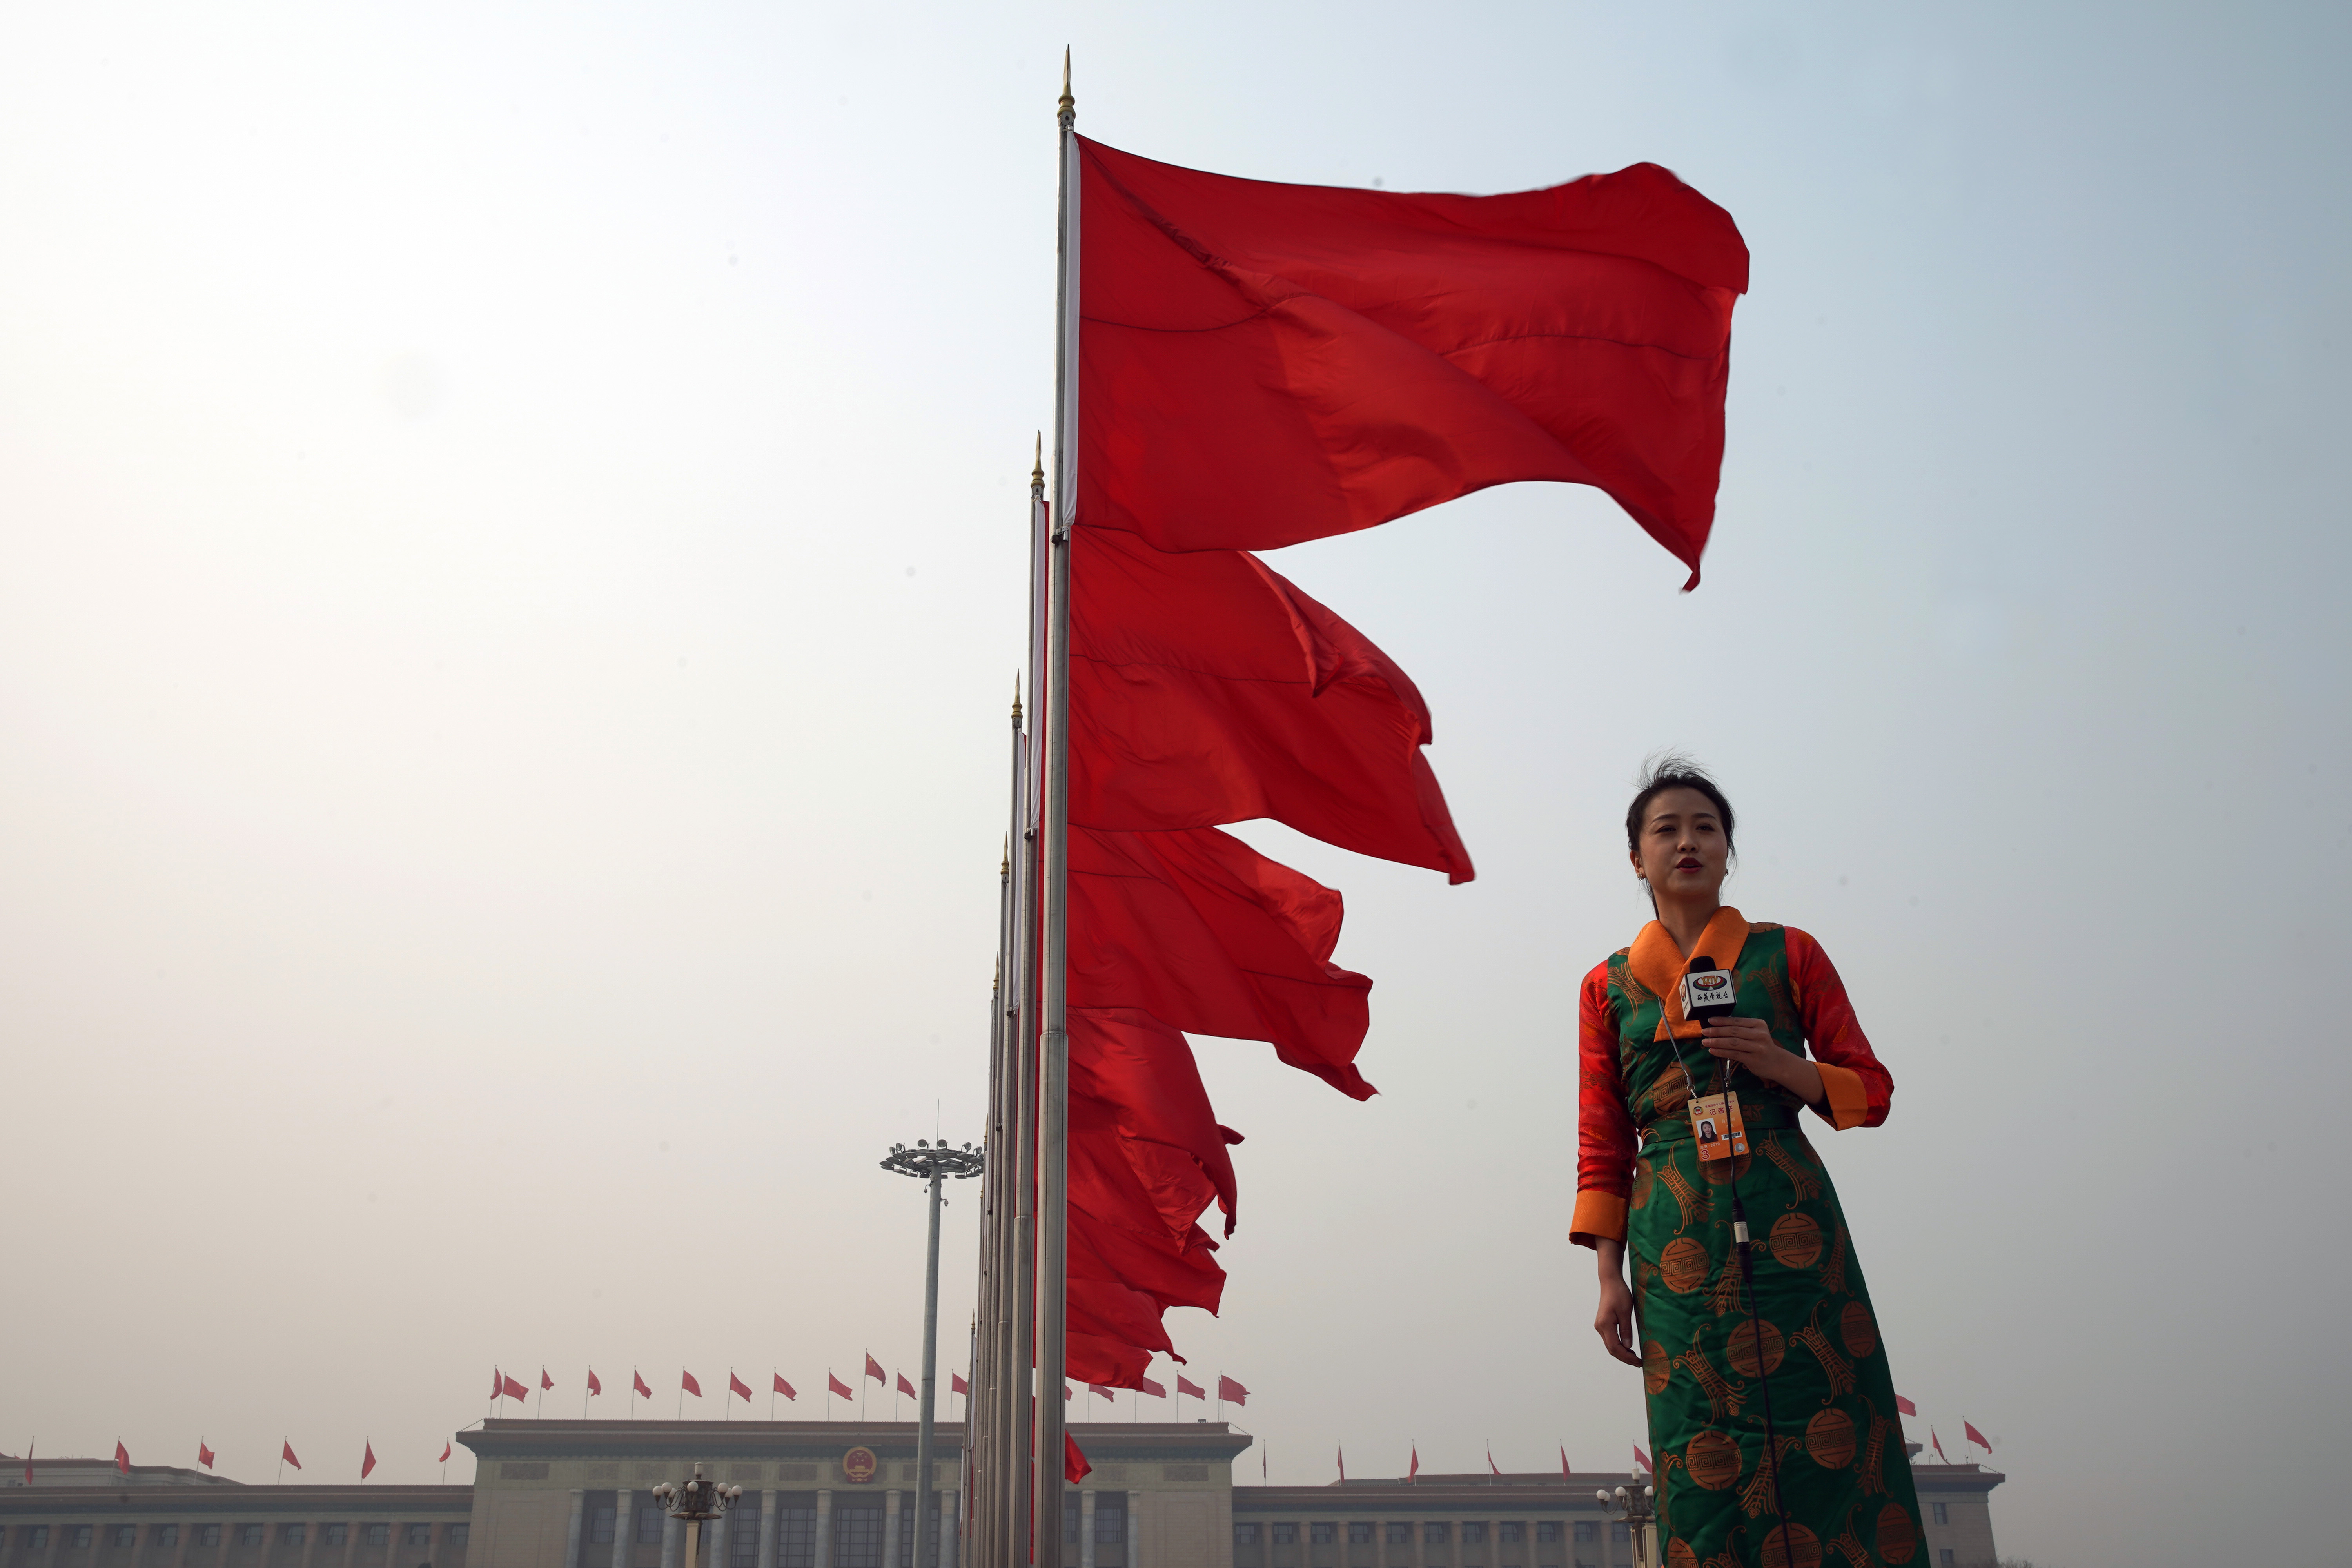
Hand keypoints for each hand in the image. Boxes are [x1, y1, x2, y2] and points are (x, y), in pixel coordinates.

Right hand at [1593, 1243, 1642, 1367]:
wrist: (1610, 1281)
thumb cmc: (1619, 1293)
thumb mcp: (1626, 1312)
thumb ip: (1626, 1330)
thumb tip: (1628, 1347)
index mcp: (1605, 1325)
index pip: (1615, 1348)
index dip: (1627, 1357)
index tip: (1639, 1362)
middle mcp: (1600, 1327)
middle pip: (1611, 1349)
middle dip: (1625, 1358)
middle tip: (1639, 1362)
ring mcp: (1600, 1326)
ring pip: (1610, 1345)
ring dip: (1622, 1353)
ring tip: (1635, 1357)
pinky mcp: (1603, 1324)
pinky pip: (1610, 1339)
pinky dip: (1619, 1346)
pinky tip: (1628, 1348)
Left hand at [1700, 1017, 1823, 1104]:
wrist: (1778, 1063)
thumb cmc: (1762, 1046)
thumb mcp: (1756, 1034)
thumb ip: (1741, 1030)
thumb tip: (1718, 1026)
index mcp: (1759, 1025)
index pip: (1737, 1021)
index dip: (1722, 1020)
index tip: (1710, 1020)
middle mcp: (1759, 1034)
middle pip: (1734, 1032)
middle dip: (1717, 1031)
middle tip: (1704, 1031)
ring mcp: (1757, 1047)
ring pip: (1733, 1043)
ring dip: (1717, 1042)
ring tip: (1705, 1042)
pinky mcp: (1753, 1059)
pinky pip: (1734, 1054)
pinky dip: (1721, 1052)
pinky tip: (1712, 1051)